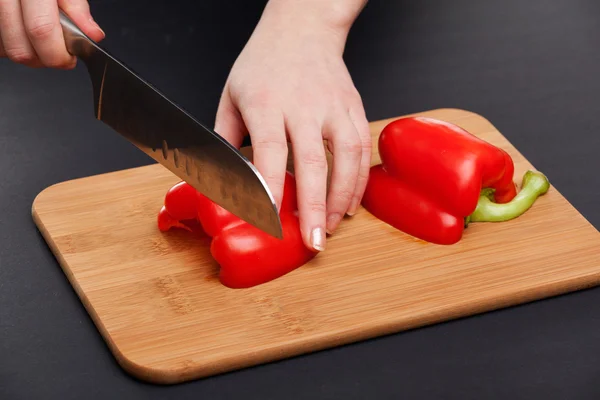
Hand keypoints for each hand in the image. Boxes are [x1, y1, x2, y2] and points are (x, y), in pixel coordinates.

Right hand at [0, 0, 103, 67]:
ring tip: (40, 39)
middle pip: (22, 50)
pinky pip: (0, 47)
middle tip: (57, 50)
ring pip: (9, 52)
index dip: (58, 54)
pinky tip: (24, 34)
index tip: (70, 58)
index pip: (41, 30)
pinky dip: (14, 46)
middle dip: (45, 59)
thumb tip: (93, 34)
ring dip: (29, 54)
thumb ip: (76, 7)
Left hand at [214, 0, 369, 251]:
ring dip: (342, 198)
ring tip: (332, 228)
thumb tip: (218, 181)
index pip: (270, 151)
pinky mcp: (353, 108)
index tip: (271, 221)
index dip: (272, 188)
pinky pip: (361, 149)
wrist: (303, 28)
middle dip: (315, 207)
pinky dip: (359, 181)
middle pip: (313, 161)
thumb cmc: (263, 63)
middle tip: (314, 242)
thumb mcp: (232, 94)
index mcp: (266, 101)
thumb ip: (225, 139)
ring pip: (347, 157)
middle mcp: (303, 105)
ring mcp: (333, 106)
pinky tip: (350, 203)